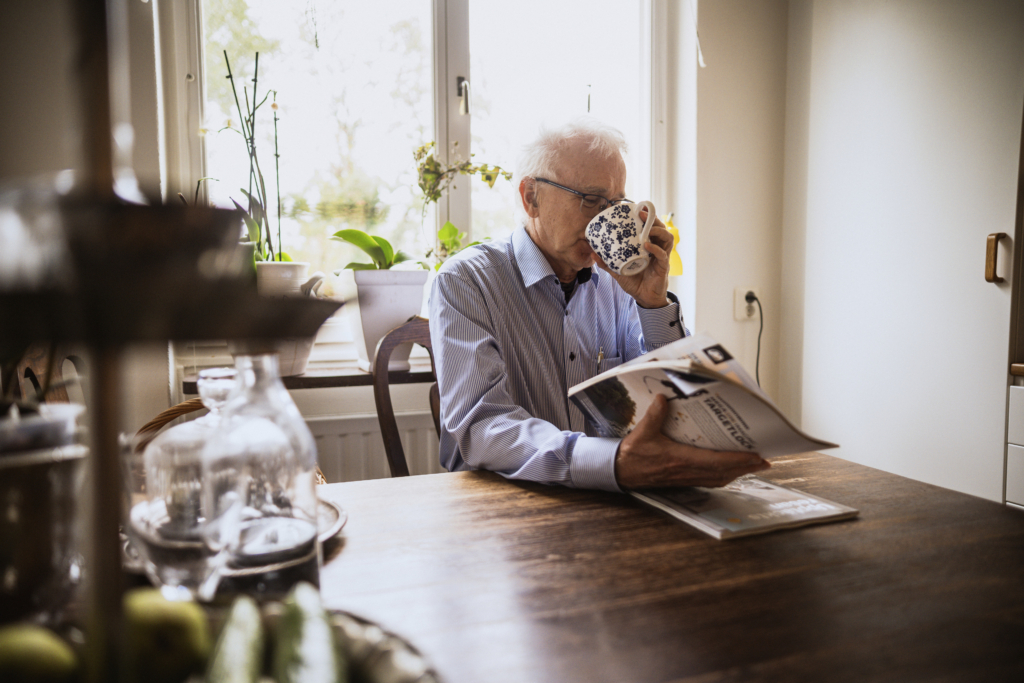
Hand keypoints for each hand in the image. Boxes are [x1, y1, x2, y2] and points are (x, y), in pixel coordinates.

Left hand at [594, 206, 672, 308]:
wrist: (644, 298)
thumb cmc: (635, 282)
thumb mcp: (618, 271)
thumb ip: (606, 262)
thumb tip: (592, 253)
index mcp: (647, 246)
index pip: (650, 227)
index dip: (646, 217)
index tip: (637, 209)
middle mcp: (656, 248)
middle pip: (661, 228)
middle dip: (653, 219)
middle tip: (642, 214)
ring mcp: (661, 257)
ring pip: (667, 238)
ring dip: (658, 230)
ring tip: (648, 228)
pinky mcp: (663, 266)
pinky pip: (663, 254)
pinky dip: (656, 248)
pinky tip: (647, 245)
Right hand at [614, 395, 770, 488]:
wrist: (620, 472)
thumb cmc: (632, 454)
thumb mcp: (642, 432)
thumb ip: (654, 414)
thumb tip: (664, 398)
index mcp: (679, 459)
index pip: (715, 462)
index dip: (737, 461)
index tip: (755, 457)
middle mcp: (686, 471)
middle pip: (723, 472)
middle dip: (745, 468)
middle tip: (764, 461)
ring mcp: (686, 477)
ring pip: (719, 478)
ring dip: (738, 473)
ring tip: (753, 466)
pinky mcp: (683, 479)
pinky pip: (710, 480)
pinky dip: (724, 476)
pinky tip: (730, 471)